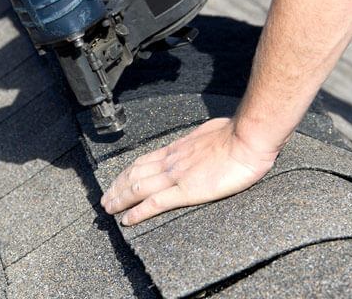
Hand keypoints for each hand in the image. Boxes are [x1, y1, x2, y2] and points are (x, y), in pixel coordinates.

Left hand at [100, 118, 277, 225]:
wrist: (247, 140)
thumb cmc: (234, 134)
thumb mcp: (207, 132)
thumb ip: (197, 141)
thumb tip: (197, 141)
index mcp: (176, 148)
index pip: (143, 161)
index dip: (127, 172)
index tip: (117, 180)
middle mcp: (170, 161)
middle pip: (134, 174)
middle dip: (116, 187)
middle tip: (104, 198)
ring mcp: (176, 176)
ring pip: (138, 188)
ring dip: (120, 199)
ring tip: (109, 209)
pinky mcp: (186, 191)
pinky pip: (155, 203)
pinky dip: (138, 212)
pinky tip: (128, 220)